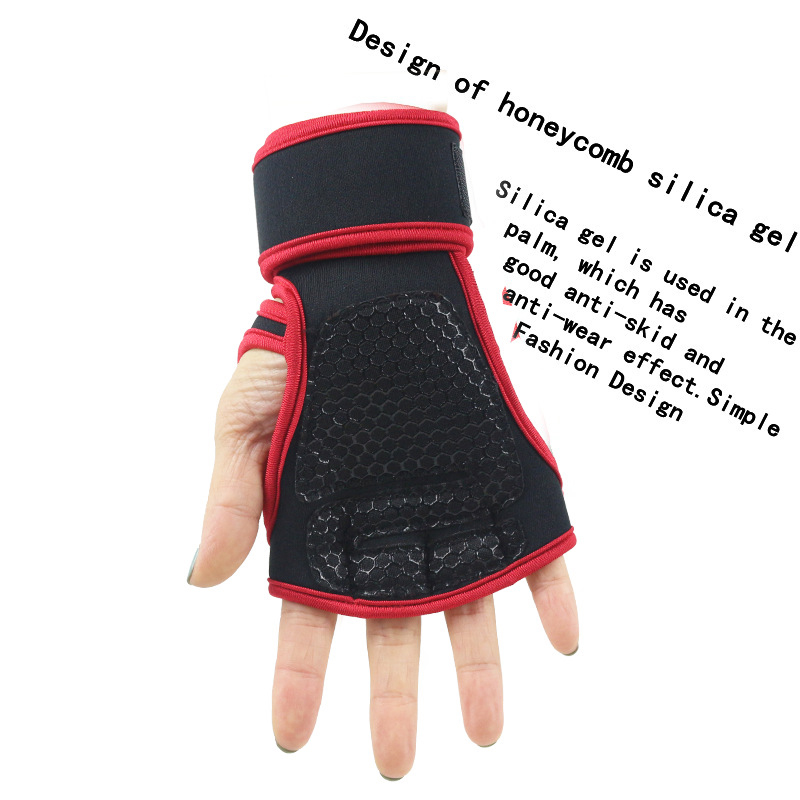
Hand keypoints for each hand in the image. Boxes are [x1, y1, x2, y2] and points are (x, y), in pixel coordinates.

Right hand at [188, 345, 578, 779]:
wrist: (370, 283)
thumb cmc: (300, 350)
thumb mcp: (244, 418)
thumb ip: (231, 497)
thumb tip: (201, 579)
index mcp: (327, 523)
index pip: (310, 617)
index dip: (298, 677)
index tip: (291, 737)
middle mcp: (392, 526)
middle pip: (395, 626)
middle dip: (395, 695)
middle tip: (396, 761)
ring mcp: (450, 503)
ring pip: (468, 598)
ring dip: (480, 667)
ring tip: (485, 733)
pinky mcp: (499, 474)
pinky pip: (532, 541)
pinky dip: (550, 590)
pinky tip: (562, 638)